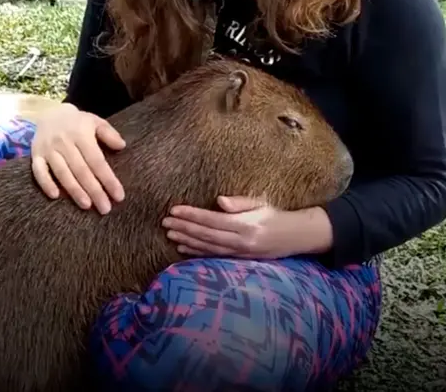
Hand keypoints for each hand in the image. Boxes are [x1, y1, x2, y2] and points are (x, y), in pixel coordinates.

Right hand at [30, 103, 125, 213]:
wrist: (49, 112)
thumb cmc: (77, 122)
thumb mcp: (95, 122)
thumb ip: (109, 133)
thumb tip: (122, 146)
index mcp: (81, 134)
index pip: (96, 161)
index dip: (108, 179)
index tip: (118, 196)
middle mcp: (64, 142)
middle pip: (81, 170)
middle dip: (94, 191)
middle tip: (105, 208)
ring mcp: (48, 149)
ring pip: (62, 172)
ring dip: (74, 190)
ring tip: (86, 205)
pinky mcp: (36, 154)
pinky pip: (39, 171)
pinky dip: (46, 183)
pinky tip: (55, 196)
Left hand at [161, 196, 328, 258]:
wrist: (296, 237)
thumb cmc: (275, 215)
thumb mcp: (261, 204)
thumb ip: (240, 203)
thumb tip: (219, 200)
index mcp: (246, 225)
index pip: (213, 220)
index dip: (192, 215)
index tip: (174, 210)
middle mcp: (242, 241)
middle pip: (206, 235)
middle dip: (184, 228)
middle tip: (165, 222)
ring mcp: (240, 253)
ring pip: (208, 247)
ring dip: (187, 240)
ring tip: (170, 233)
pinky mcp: (239, 260)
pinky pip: (214, 256)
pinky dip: (197, 252)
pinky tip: (183, 247)